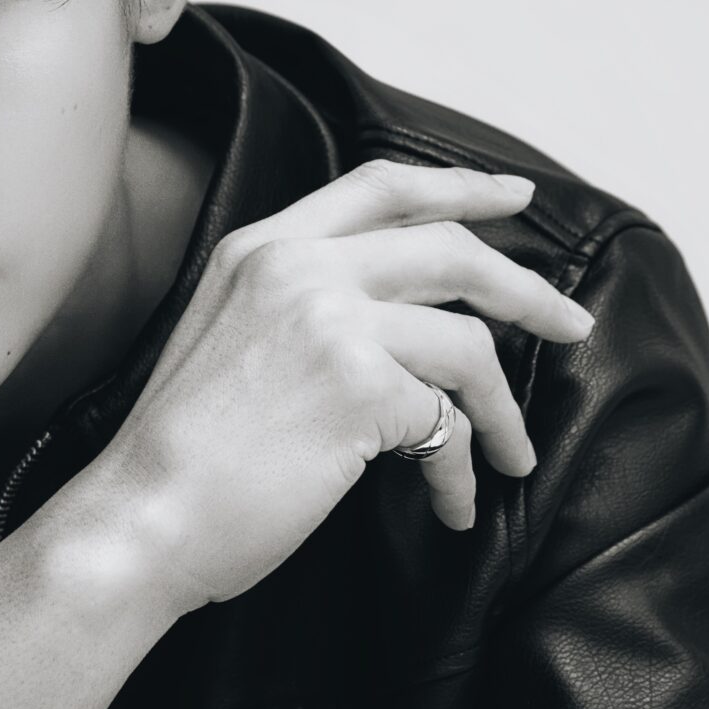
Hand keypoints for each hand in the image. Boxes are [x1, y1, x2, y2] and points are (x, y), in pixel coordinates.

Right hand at [103, 158, 596, 611]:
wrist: (138, 520)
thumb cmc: (179, 460)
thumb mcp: (225, 343)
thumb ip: (296, 308)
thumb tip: (398, 326)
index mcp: (259, 250)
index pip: (380, 189)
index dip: (459, 188)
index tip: (516, 200)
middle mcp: (297, 268)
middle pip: (450, 251)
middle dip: (526, 292)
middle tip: (570, 326)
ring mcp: (330, 320)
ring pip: (468, 344)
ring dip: (504, 410)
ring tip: (511, 456)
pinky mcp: (359, 386)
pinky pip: (448, 424)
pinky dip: (461, 472)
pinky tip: (451, 505)